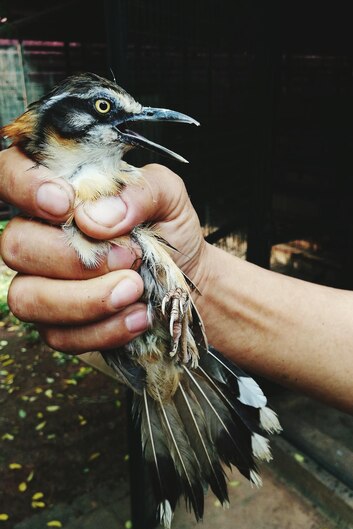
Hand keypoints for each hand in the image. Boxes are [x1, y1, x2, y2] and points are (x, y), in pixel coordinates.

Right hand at [0, 147, 205, 352]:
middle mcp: (38, 237)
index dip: (23, 187)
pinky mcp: (57, 326)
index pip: (9, 174)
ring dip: (85, 299)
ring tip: (135, 289)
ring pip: (26, 298)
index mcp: (58, 193)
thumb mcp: (168, 197)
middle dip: (73, 258)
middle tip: (128, 258)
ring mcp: (41, 285)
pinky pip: (58, 335)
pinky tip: (138, 316)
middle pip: (15, 246)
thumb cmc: (169, 232)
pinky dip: (103, 330)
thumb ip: (138, 192)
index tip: (64, 205)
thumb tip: (94, 217)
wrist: (190, 282)